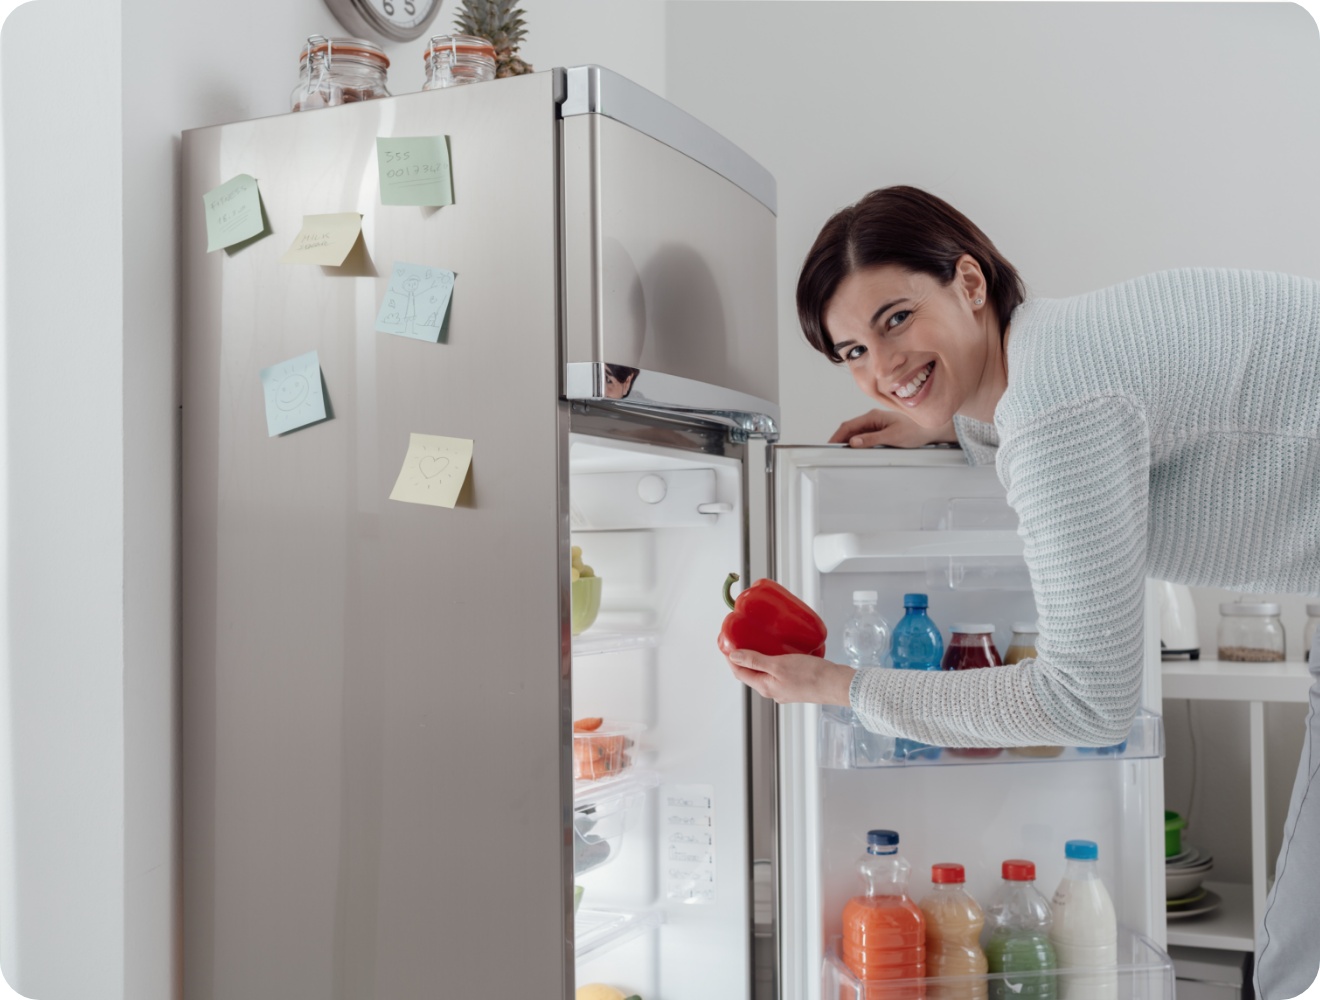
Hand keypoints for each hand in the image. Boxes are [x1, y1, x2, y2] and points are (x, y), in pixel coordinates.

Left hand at [725, 648, 854, 705]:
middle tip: (742, 640)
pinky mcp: (796, 685)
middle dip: (744, 658)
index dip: (731, 658)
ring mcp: (784, 689)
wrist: (836, 684)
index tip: (728, 644)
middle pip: (751, 673)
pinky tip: (782, 650)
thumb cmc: (810, 676)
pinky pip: (779, 672)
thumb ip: (755, 660)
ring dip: (759, 659)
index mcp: (765, 687)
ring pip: (765, 672)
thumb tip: (733, 656)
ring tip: (760, 642)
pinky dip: (775, 661)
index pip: (739, 672)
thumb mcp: (778, 665)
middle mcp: (773, 691)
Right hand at [829, 408, 956, 448]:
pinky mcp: (880, 432)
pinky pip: (864, 438)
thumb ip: (872, 439)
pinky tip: (857, 453)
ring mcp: (875, 425)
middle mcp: (872, 419)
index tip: (829, 447)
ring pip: (856, 435)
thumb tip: (854, 442)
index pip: (848, 426)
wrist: (931, 430)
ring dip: (849, 444)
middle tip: (832, 454)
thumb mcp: (892, 437)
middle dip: (840, 441)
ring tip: (843, 455)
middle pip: (849, 430)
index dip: (836, 437)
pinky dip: (858, 445)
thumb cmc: (915, 430)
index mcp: (873, 417)